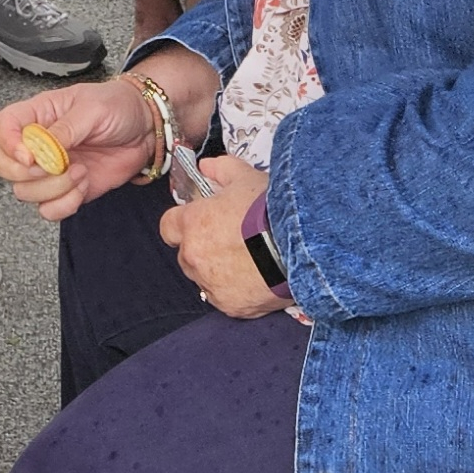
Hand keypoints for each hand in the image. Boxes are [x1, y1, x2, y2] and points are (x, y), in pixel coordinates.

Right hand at [0, 77, 159, 221]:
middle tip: (51, 167)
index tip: (29, 156)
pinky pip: (48, 209)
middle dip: (23, 173)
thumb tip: (40, 148)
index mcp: (37, 114)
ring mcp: (49, 169)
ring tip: (79, 171)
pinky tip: (82, 186)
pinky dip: (65, 204)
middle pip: (0, 163)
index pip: (2, 127)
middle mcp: (37, 143)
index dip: (8, 145)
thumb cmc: (118, 106)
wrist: (147, 127)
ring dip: (53, 188)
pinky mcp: (65, 190)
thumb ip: (64, 129)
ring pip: (24, 191)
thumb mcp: (92, 108)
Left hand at [158, 154, 280, 317]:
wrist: (304, 245)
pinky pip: (225, 299)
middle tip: (232, 241)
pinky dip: (237, 292)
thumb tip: (206, 167)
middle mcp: (194, 256)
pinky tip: (256, 278)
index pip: (169, 226)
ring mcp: (211, 284)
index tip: (200, 223)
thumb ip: (222, 169)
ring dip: (218, 272)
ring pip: (205, 279)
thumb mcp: (247, 178)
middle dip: (204, 248)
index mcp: (192, 224)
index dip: (184, 223)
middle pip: (187, 254)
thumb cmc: (273, 209)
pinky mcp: (230, 306)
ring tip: (249, 261)